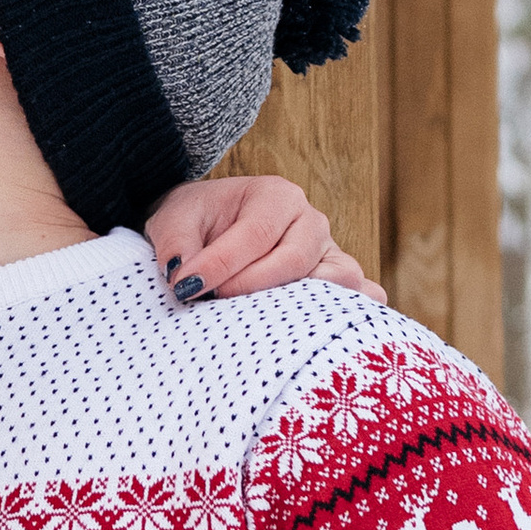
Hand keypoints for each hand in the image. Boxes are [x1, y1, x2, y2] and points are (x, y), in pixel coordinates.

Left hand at [144, 171, 382, 305]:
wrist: (210, 225)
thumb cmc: (195, 221)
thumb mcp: (172, 220)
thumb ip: (176, 244)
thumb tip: (184, 277)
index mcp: (275, 196)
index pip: (256, 233)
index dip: (222, 264)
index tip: (187, 287)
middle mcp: (310, 222)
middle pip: (295, 260)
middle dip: (252, 287)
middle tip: (213, 302)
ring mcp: (328, 253)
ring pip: (336, 280)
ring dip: (299, 305)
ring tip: (258, 323)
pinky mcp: (334, 281)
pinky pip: (359, 295)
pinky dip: (348, 311)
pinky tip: (323, 333)